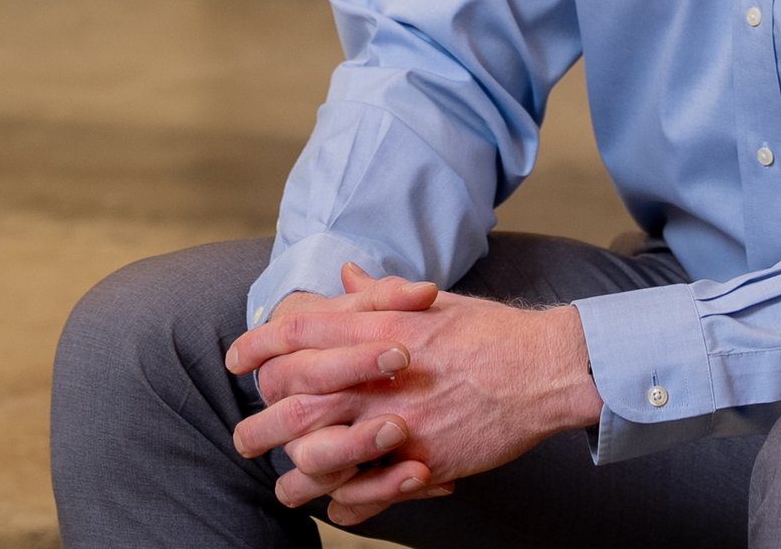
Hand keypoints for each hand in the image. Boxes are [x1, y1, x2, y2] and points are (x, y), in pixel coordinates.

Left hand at [226, 272, 604, 527]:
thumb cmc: (491, 333)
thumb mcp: (433, 303)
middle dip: (258, 422)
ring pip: (315, 454)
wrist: (544, 370)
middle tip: (245, 436)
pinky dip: (342, 501)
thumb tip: (345, 278)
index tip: (237, 361)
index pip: (295, 333)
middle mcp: (377, 374)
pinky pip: (362, 491)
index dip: (256, 347)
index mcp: (378, 327)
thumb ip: (380, 295)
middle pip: (290, 399)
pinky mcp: (419, 461)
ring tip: (284, 481)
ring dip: (292, 471)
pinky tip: (335, 501)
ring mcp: (396, 420)